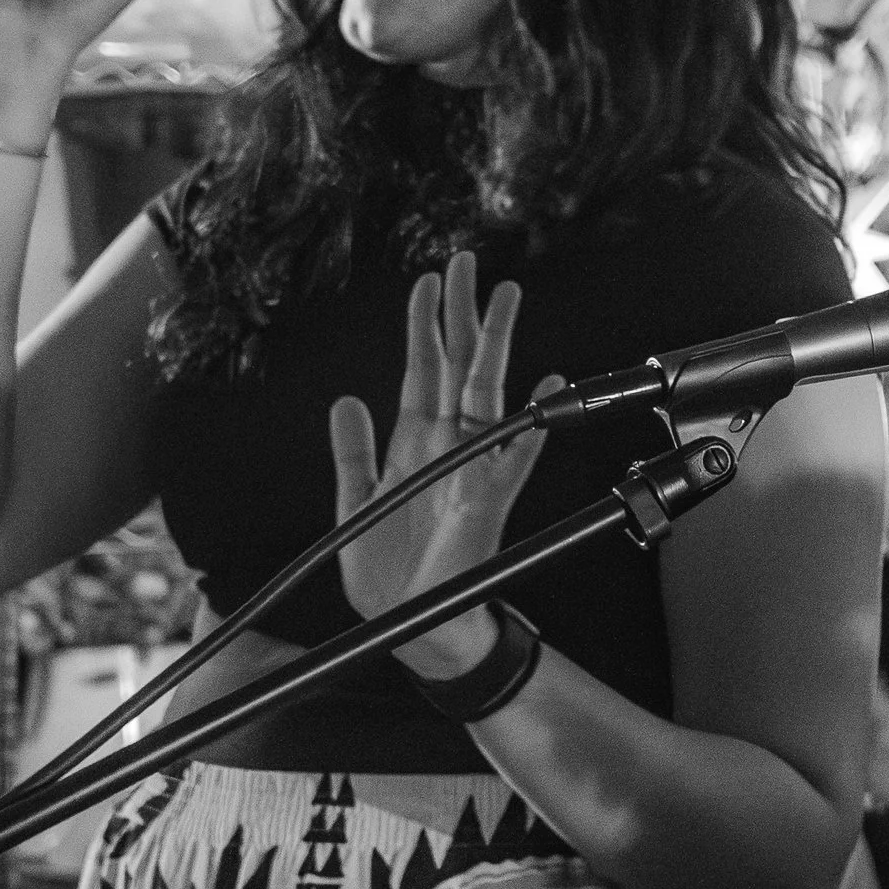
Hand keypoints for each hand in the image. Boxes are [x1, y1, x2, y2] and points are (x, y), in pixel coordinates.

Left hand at [329, 251, 563, 677]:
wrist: (410, 627)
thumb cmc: (388, 572)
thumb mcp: (355, 504)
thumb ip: (353, 453)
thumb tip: (346, 401)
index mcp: (414, 445)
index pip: (423, 370)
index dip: (424, 326)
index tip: (429, 281)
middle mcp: (448, 448)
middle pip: (459, 366)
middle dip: (463, 314)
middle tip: (467, 262)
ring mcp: (472, 470)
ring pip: (486, 393)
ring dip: (494, 346)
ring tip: (503, 299)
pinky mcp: (488, 502)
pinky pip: (513, 456)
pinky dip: (528, 424)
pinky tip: (542, 389)